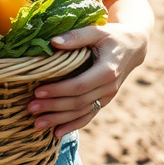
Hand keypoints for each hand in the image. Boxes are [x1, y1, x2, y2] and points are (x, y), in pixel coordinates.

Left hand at [27, 23, 147, 137]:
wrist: (133, 47)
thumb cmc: (112, 36)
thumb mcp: (96, 31)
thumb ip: (76, 36)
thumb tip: (53, 42)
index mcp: (107, 70)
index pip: (79, 85)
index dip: (58, 90)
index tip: (38, 92)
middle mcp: (109, 87)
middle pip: (78, 102)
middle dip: (53, 107)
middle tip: (30, 108)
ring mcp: (108, 96)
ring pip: (82, 113)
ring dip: (59, 120)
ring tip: (37, 124)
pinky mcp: (105, 100)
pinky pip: (88, 116)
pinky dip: (73, 125)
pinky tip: (57, 133)